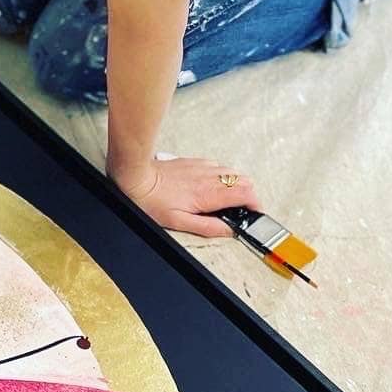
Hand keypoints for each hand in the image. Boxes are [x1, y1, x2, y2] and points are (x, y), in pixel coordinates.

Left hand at [110, 156, 262, 236]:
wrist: (136, 178)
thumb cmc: (152, 201)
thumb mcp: (179, 222)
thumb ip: (207, 227)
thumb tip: (229, 230)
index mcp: (209, 194)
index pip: (246, 193)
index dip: (255, 204)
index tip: (253, 213)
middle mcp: (209, 177)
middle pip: (245, 181)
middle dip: (248, 195)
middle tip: (239, 208)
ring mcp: (203, 167)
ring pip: (233, 172)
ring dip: (236, 185)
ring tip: (225, 198)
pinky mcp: (195, 161)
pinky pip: (218, 166)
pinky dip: (221, 176)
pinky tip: (210, 185)